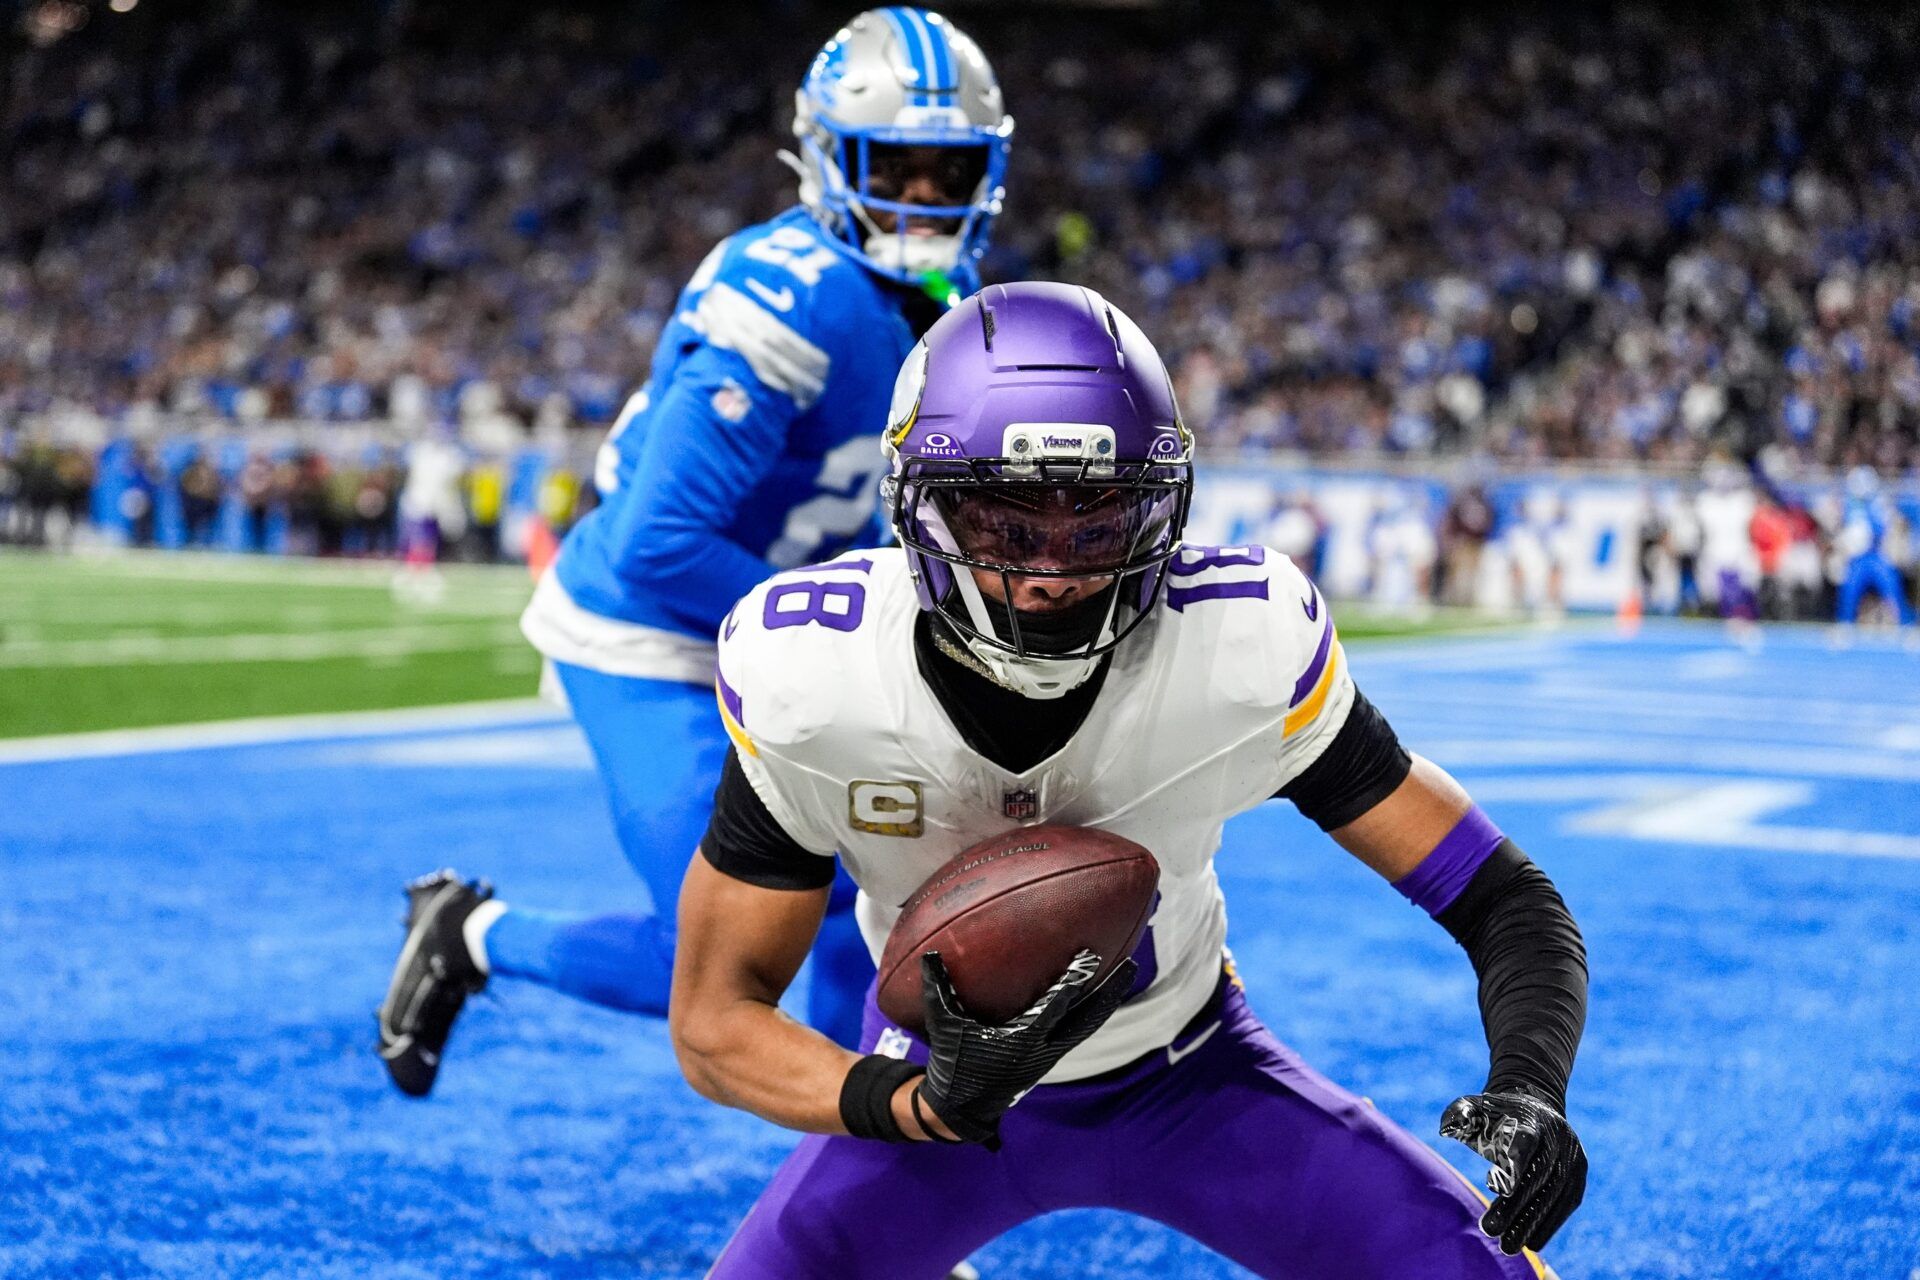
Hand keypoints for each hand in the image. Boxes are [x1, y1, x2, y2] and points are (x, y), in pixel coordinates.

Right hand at [917, 949, 1134, 1149]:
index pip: (1053, 1010)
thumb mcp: (942, 1026)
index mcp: (1020, 1042)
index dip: (1071, 985)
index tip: (1087, 961)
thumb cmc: (952, 1064)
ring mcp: (1051, 1054)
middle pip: (1088, 1018)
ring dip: (1108, 999)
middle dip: (1109, 992)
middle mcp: (1044, 1049)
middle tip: (1131, 963)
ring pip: (1089, 1024)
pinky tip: (1102, 992)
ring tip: (1127, 972)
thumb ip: (937, 990)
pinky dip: (1094, 1010)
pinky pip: (1081, 1029)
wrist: (962, 1107)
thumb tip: (930, 953)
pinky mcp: (1051, 1055)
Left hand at [1440, 1088, 1587, 1254]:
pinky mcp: (1578, 1172)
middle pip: (1538, 1174)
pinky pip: (1567, 1201)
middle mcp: (1557, 1136)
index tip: (1499, 1189)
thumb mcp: (1475, 1107)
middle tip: (1490, 1230)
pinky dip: (1550, 1223)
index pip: (1525, 1139)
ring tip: (1508, 1245)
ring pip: (1554, 1193)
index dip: (1515, 1163)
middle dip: (1515, 1205)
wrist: (1536, 1107)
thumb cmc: (1495, 1115)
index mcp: (1530, 1117)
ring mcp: (1572, 1155)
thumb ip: (1460, 1115)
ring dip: (1532, 1222)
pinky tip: (1531, 1242)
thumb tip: (1447, 1128)